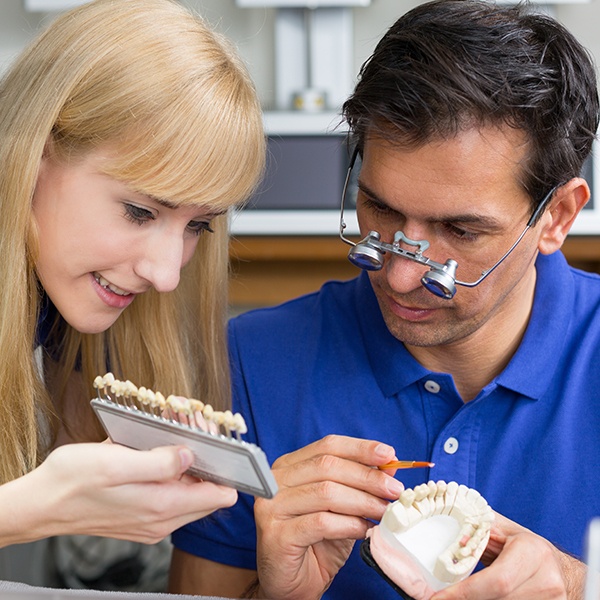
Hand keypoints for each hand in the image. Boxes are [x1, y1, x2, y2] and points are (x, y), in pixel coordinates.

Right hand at [1, 441, 236, 545]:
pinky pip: (170, 492)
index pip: (220, 494)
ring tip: (176, 432)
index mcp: (162, 507)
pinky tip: (157, 449)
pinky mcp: (142, 515)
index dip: (225, 465)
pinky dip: (171, 470)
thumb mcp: (115, 463)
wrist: (40, 504)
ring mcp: (153, 520)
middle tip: (195, 425)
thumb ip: (159, 462)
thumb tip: (191, 455)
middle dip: (208, 457)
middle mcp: (162, 519)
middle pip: (207, 489)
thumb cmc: (72, 481)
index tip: (220, 441)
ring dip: (188, 461)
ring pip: (189, 489)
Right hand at [252, 435, 404, 599]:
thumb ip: (360, 484)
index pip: (327, 446)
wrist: (292, 585)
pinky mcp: (276, 534)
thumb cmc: (315, 543)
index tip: (389, 454)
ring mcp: (272, 506)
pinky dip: (350, 525)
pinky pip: (321, 522)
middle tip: (394, 489)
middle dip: (367, 477)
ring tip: (384, 511)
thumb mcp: (342, 508)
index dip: (360, 448)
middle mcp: (275, 481)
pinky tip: (364, 530)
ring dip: (363, 501)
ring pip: (326, 492)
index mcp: (289, 466)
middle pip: (328, 466)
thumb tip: (389, 465)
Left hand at [431, 512, 585, 599]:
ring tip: (459, 595)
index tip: (438, 598)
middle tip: (443, 598)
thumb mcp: (500, 530)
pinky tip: (477, 597)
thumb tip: (447, 536)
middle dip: (467, 599)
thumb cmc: (522, 545)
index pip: (496, 581)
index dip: (464, 592)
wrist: (558, 567)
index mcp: (532, 552)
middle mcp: (547, 580)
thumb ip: (476, 530)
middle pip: (498, 599)